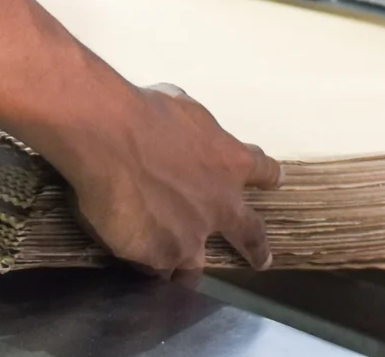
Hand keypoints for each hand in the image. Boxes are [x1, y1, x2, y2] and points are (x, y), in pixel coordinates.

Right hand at [39, 82, 282, 275]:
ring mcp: (191, 237)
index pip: (262, 170)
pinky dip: (144, 262)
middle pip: (249, 233)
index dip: (268, 176)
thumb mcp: (181, 108)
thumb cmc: (142, 111)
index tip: (276, 181)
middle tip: (262, 261)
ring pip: (195, 266)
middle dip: (256, 249)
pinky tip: (129, 258)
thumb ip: (192, 133)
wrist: (107, 138)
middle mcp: (219, 206)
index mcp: (229, 162)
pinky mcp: (160, 256)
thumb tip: (181, 136)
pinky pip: (154, 268)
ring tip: (178, 276)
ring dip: (187, 267)